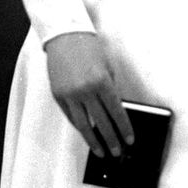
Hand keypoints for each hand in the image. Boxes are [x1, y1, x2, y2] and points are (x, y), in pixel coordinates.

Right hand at [44, 32, 134, 156]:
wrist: (64, 35)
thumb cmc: (88, 47)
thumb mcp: (107, 66)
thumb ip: (110, 88)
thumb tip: (114, 111)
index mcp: (101, 81)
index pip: (116, 111)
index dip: (124, 128)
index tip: (129, 139)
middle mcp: (85, 90)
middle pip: (101, 122)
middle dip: (111, 139)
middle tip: (117, 151)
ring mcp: (70, 94)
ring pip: (83, 125)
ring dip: (93, 141)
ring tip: (100, 151)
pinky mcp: (58, 95)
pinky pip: (70, 116)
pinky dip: (79, 127)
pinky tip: (86, 134)